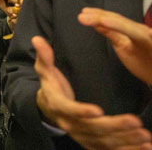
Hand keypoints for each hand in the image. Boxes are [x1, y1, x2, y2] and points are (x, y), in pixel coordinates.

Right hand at [33, 36, 151, 149]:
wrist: (48, 109)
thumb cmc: (51, 87)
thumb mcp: (45, 71)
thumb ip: (44, 56)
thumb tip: (37, 39)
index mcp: (58, 106)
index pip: (70, 110)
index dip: (82, 112)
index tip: (98, 110)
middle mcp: (70, 124)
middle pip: (93, 128)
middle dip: (115, 127)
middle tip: (135, 121)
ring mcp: (82, 136)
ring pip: (104, 142)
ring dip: (126, 140)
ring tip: (145, 135)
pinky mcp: (92, 143)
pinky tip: (145, 147)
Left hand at [78, 8, 151, 84]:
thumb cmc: (143, 60)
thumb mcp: (123, 44)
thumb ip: (111, 33)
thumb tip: (95, 23)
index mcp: (134, 29)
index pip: (114, 19)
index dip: (99, 15)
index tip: (83, 12)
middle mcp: (143, 31)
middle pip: (122, 22)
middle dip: (102, 18)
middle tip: (82, 17)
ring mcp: (150, 39)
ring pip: (135, 30)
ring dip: (118, 24)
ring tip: (102, 20)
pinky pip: (149, 39)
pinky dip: (149, 34)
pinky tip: (147, 33)